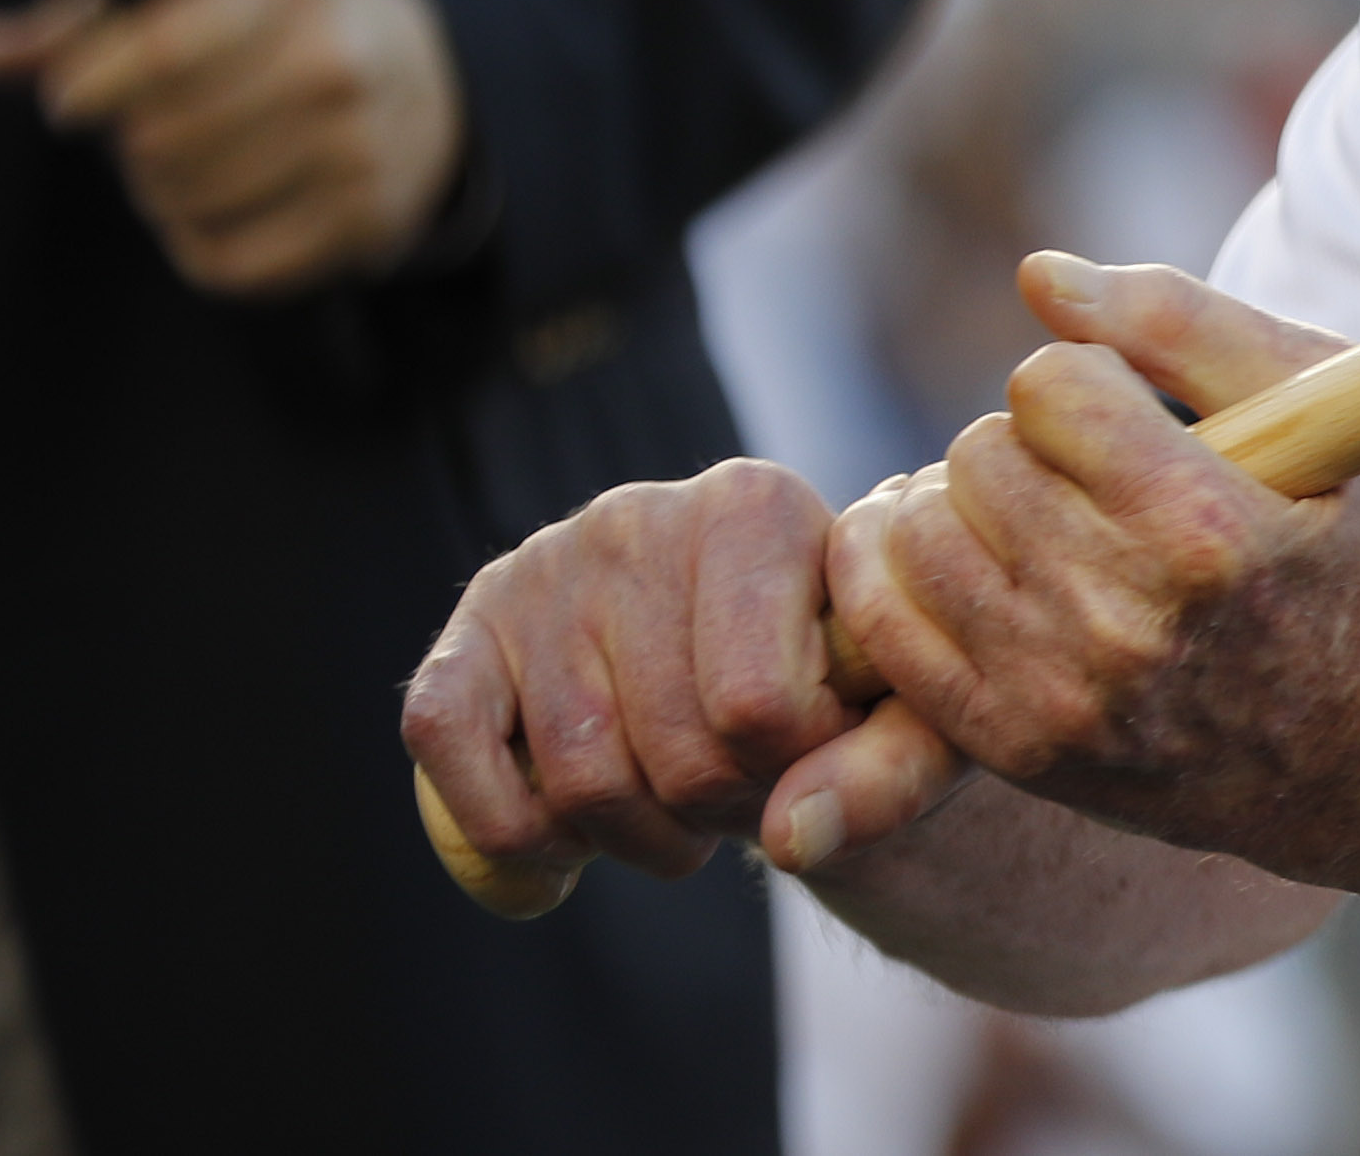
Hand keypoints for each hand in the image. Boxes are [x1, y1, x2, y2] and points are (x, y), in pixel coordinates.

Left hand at [0, 0, 467, 295]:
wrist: (429, 74)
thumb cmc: (292, 14)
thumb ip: (95, 13)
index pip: (160, 48)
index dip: (87, 84)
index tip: (68, 100)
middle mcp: (336, 62)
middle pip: (158, 137)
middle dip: (128, 139)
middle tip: (144, 125)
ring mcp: (358, 145)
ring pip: (184, 203)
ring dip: (160, 191)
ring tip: (185, 161)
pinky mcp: (365, 217)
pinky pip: (227, 264)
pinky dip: (198, 245)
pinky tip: (215, 209)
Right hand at [402, 455, 889, 896]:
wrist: (766, 654)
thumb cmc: (849, 683)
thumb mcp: (910, 711)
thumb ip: (890, 769)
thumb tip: (793, 838)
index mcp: (754, 503)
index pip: (759, 706)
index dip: (796, 773)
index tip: (817, 751)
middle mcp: (636, 515)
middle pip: (674, 754)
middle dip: (723, 813)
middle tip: (748, 794)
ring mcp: (539, 570)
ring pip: (578, 780)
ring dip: (637, 840)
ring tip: (683, 808)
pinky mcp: (464, 636)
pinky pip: (448, 753)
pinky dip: (511, 836)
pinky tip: (568, 855)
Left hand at [784, 255, 1359, 884]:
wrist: (1353, 733)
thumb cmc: (1326, 540)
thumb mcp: (1311, 408)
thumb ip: (1179, 319)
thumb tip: (1036, 276)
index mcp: (1210, 529)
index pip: (1050, 387)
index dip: (1082, 380)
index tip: (1119, 414)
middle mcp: (1130, 623)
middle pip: (980, 455)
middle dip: (1024, 444)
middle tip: (1078, 475)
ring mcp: (1062, 697)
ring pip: (919, 532)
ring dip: (958, 505)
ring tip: (1020, 517)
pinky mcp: (1012, 748)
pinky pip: (883, 626)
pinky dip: (889, 571)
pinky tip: (947, 552)